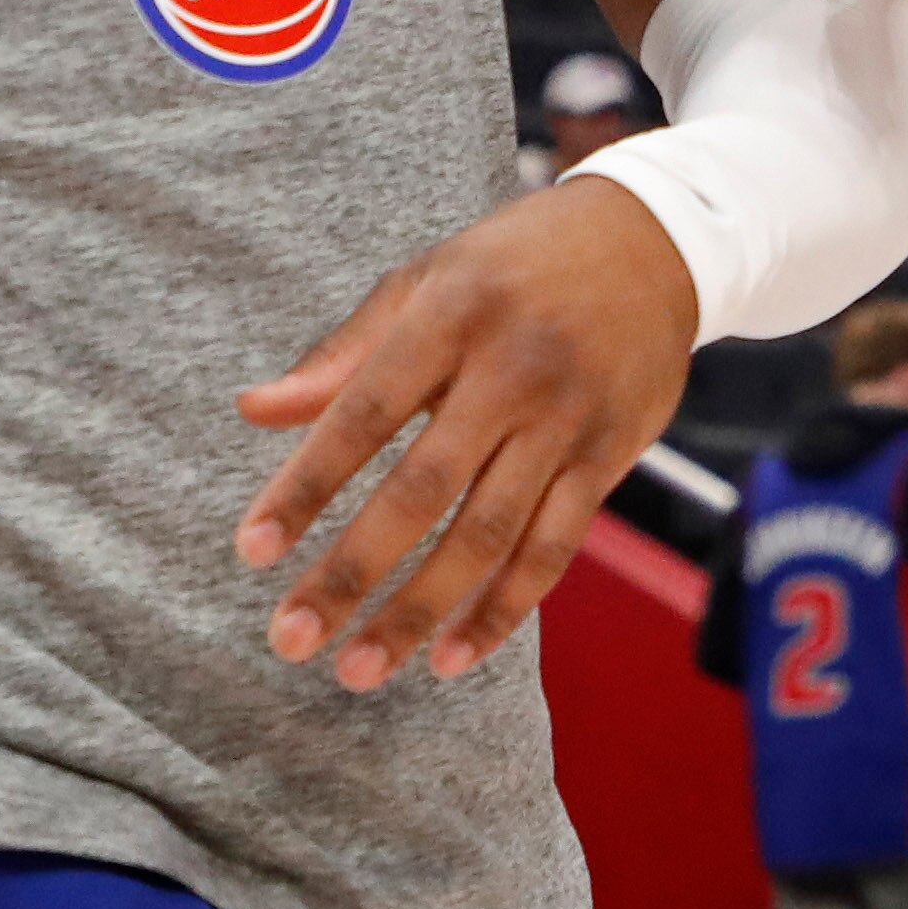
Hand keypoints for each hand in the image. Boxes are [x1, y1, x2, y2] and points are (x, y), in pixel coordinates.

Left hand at [233, 176, 698, 688]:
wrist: (655, 239)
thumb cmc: (516, 264)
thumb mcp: (427, 281)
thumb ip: (343, 355)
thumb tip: (252, 411)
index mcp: (452, 314)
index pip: (364, 414)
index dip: (306, 486)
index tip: (252, 552)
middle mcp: (513, 370)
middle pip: (423, 490)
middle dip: (352, 573)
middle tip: (289, 639)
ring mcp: (568, 418)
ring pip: (488, 534)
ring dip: (420, 610)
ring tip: (358, 669)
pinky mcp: (610, 456)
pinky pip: (553, 548)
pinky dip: (503, 609)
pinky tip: (452, 656)